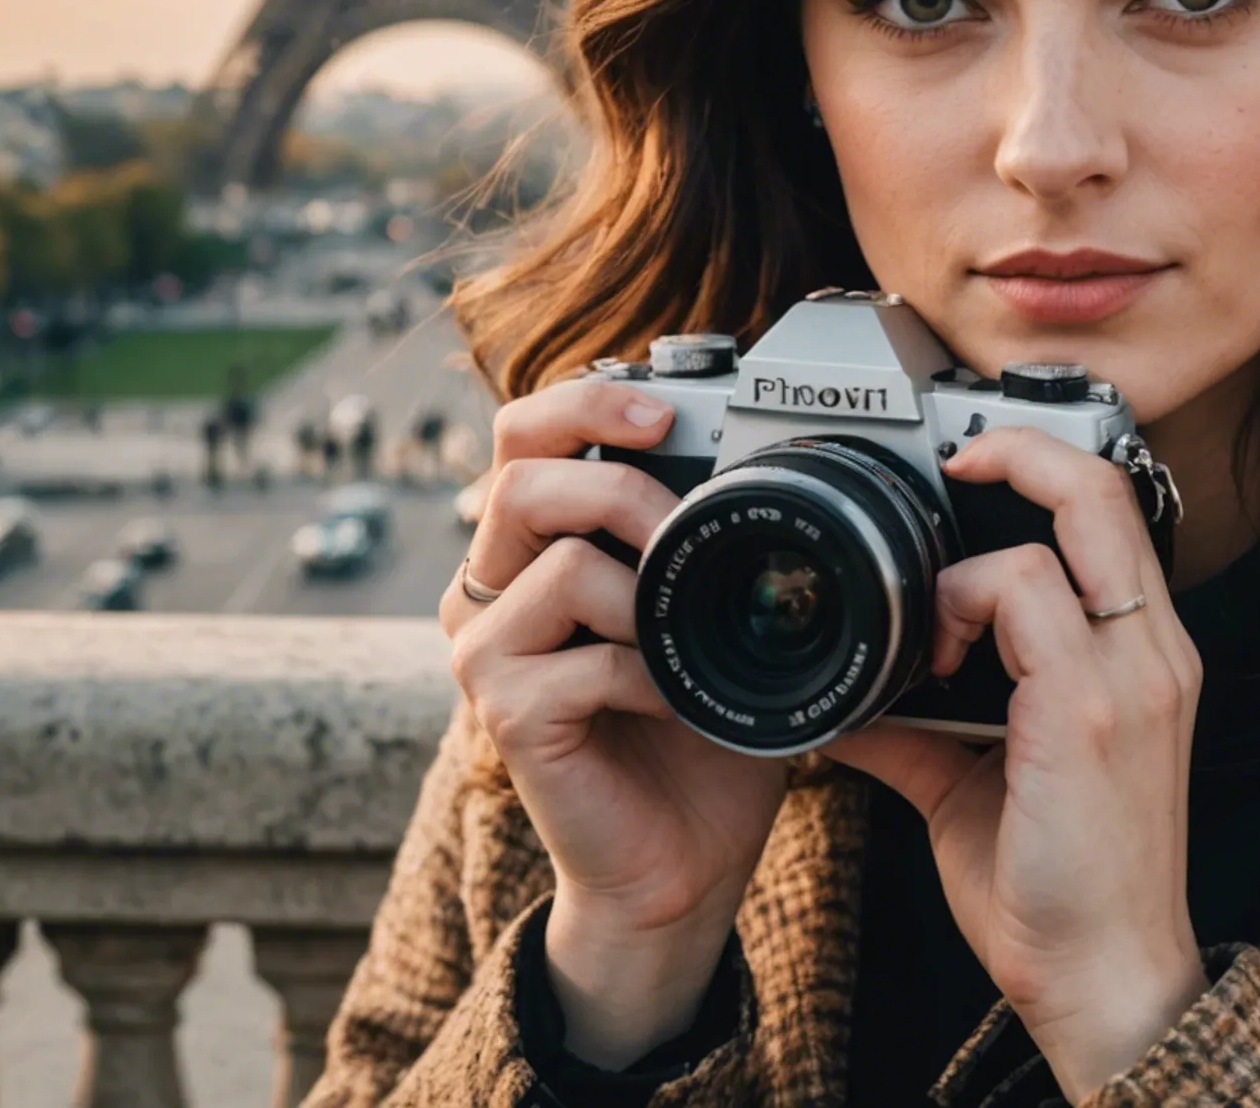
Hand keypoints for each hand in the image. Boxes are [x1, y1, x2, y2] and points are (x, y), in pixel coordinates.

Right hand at [440, 377, 790, 1067]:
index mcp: (530, 545)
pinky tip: (677, 702)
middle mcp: (489, 588)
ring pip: (553, 556)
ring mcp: (486, 651)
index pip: (523, 432)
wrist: (682, 858)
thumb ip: (710, 532)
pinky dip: (651, 672)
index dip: (586, 401)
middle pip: (517, 472)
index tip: (664, 412)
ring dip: (645, 582)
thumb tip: (774, 452)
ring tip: (684, 631)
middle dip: (622, 481)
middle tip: (685, 523)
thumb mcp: (712, 608)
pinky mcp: (505, 714)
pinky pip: (583, 657)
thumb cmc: (699, 726)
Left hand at [824, 428, 1208, 1099]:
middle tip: (955, 464)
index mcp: (1143, 657)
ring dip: (973, 555)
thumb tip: (842, 699)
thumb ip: (919, 723)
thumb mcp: (980, 782)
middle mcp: (1154, 651)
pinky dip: (962, 605)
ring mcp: (1132, 675)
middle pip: (1106, 486)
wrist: (1104, 980)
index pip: (1114, 512)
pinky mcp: (1091, 709)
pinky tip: (934, 660)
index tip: (973, 475)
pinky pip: (1024, 594)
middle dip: (1020, 449)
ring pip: (1067, 521)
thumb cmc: (1058, 890)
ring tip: (933, 627)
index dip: (1045, 468)